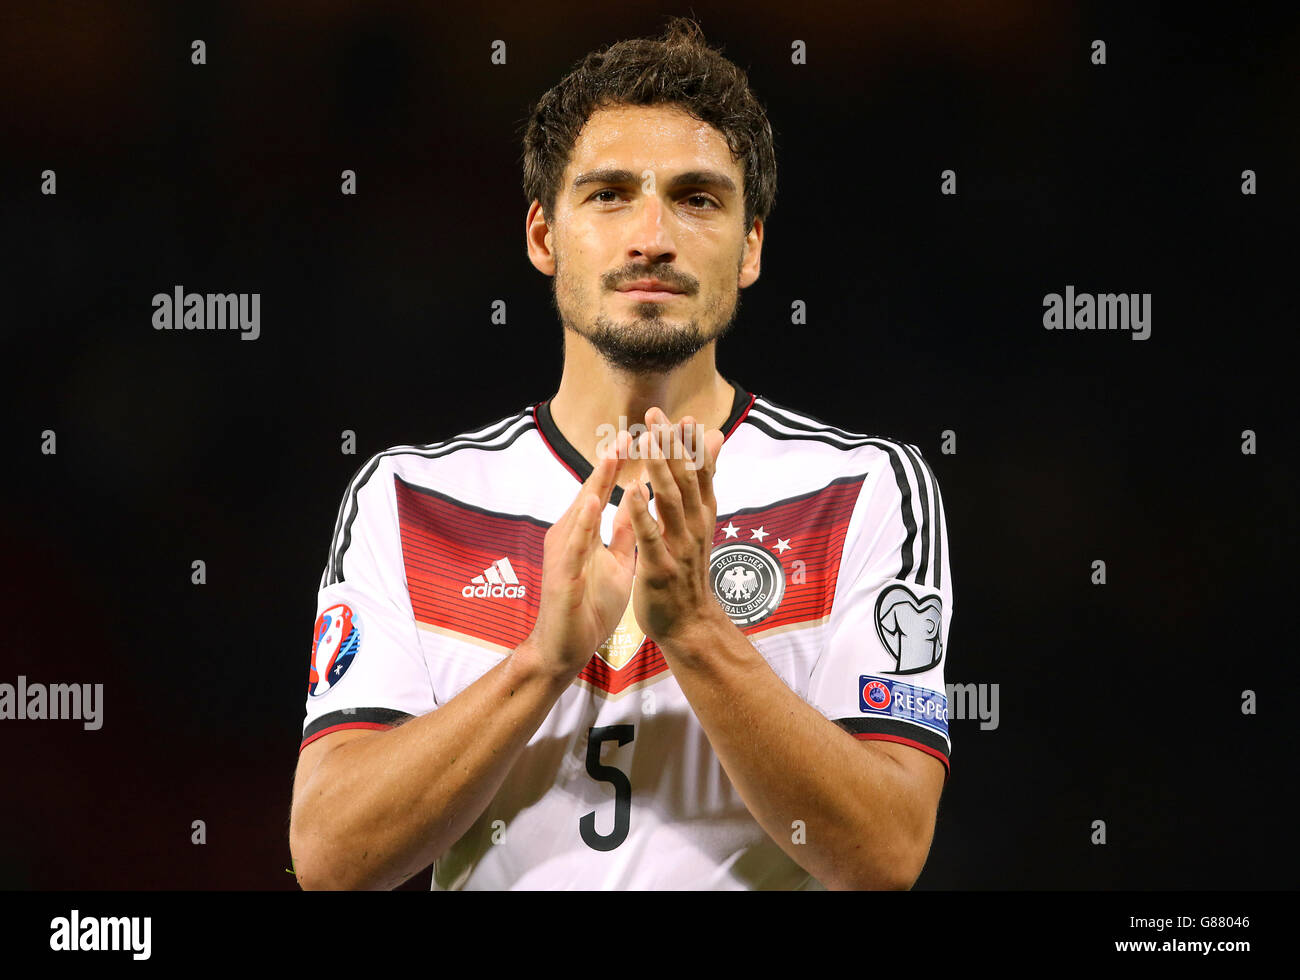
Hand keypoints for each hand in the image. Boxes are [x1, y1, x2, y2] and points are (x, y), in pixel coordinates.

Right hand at [528, 431, 638, 674]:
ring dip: (597, 480)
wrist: (564, 649)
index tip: (645, 436)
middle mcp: (570, 534)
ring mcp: (564, 552)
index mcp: (584, 531)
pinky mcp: (561, 572)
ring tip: (615, 452)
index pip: (605, 490)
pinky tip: (593, 500)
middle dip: (611, 460)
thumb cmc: (588, 606)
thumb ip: (624, 533)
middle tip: (630, 429)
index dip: (624, 464)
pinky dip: (584, 520)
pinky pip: (574, 543)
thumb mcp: (616, 563)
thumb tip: (638, 503)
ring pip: (581, 509)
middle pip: (590, 490)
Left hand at [625, 408, 726, 644]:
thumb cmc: (688, 571)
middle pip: (684, 479)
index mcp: (702, 515)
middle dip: (670, 446)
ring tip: (646, 441)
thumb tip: (715, 443)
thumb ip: (702, 484)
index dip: (690, 444)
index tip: (682, 416)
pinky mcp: (660, 567)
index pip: (700, 472)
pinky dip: (642, 511)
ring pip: (669, 501)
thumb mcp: (700, 523)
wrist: (689, 624)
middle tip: (655, 415)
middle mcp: (695, 526)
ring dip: (658, 469)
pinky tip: (632, 491)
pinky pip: (649, 535)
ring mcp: (679, 546)